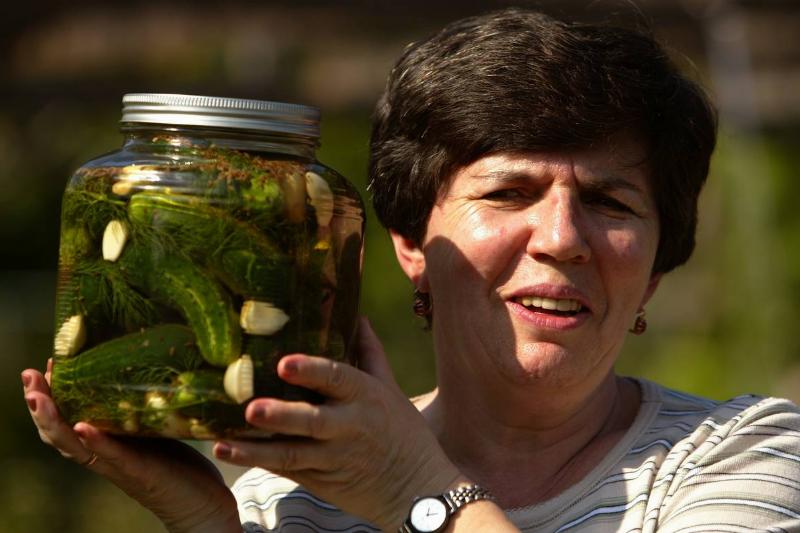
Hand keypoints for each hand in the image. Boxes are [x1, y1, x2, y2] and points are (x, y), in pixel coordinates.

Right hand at [22, 359, 239, 532]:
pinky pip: (113, 457)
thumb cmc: (177, 467)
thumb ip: (138, 414)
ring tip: (38, 398)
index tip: (45, 366)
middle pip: (60, 433)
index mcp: (105, 445)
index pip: (67, 420)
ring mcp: (119, 467)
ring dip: (54, 421)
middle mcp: (104, 457)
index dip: (51, 397)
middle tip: (28, 376)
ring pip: (75, 446)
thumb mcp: (152, 433)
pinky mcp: (140, 473)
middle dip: (40, 404)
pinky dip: (95, 441)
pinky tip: (82, 427)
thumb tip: (138, 375)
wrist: (201, 505)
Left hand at [213, 317, 461, 530]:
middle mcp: (349, 426)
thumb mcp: (390, 389)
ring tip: (224, 441)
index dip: (311, 371)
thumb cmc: (403, 432)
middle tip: (251, 408)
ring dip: (256, 448)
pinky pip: (287, 470)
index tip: (284, 364)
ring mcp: (334, 458)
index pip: (338, 379)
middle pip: (312, 421)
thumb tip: (357, 315)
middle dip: (281, 415)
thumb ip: (369, 353)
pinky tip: (228, 452)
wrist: (417, 489)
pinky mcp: (322, 481)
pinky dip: (258, 462)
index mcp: (365, 396)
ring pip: (292, 453)